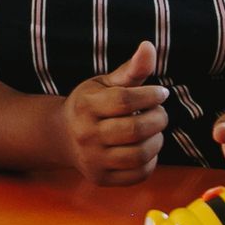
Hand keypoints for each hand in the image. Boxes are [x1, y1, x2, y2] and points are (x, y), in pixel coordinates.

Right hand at [61, 41, 169, 185]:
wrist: (63, 136)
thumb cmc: (92, 104)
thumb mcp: (106, 83)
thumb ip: (131, 69)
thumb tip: (149, 46)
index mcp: (85, 106)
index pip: (125, 100)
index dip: (150, 95)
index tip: (161, 93)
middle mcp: (85, 134)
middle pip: (134, 129)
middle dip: (158, 118)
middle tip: (160, 112)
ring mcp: (92, 159)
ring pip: (138, 154)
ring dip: (157, 141)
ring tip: (155, 130)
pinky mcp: (101, 178)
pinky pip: (138, 174)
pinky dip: (150, 161)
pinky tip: (147, 148)